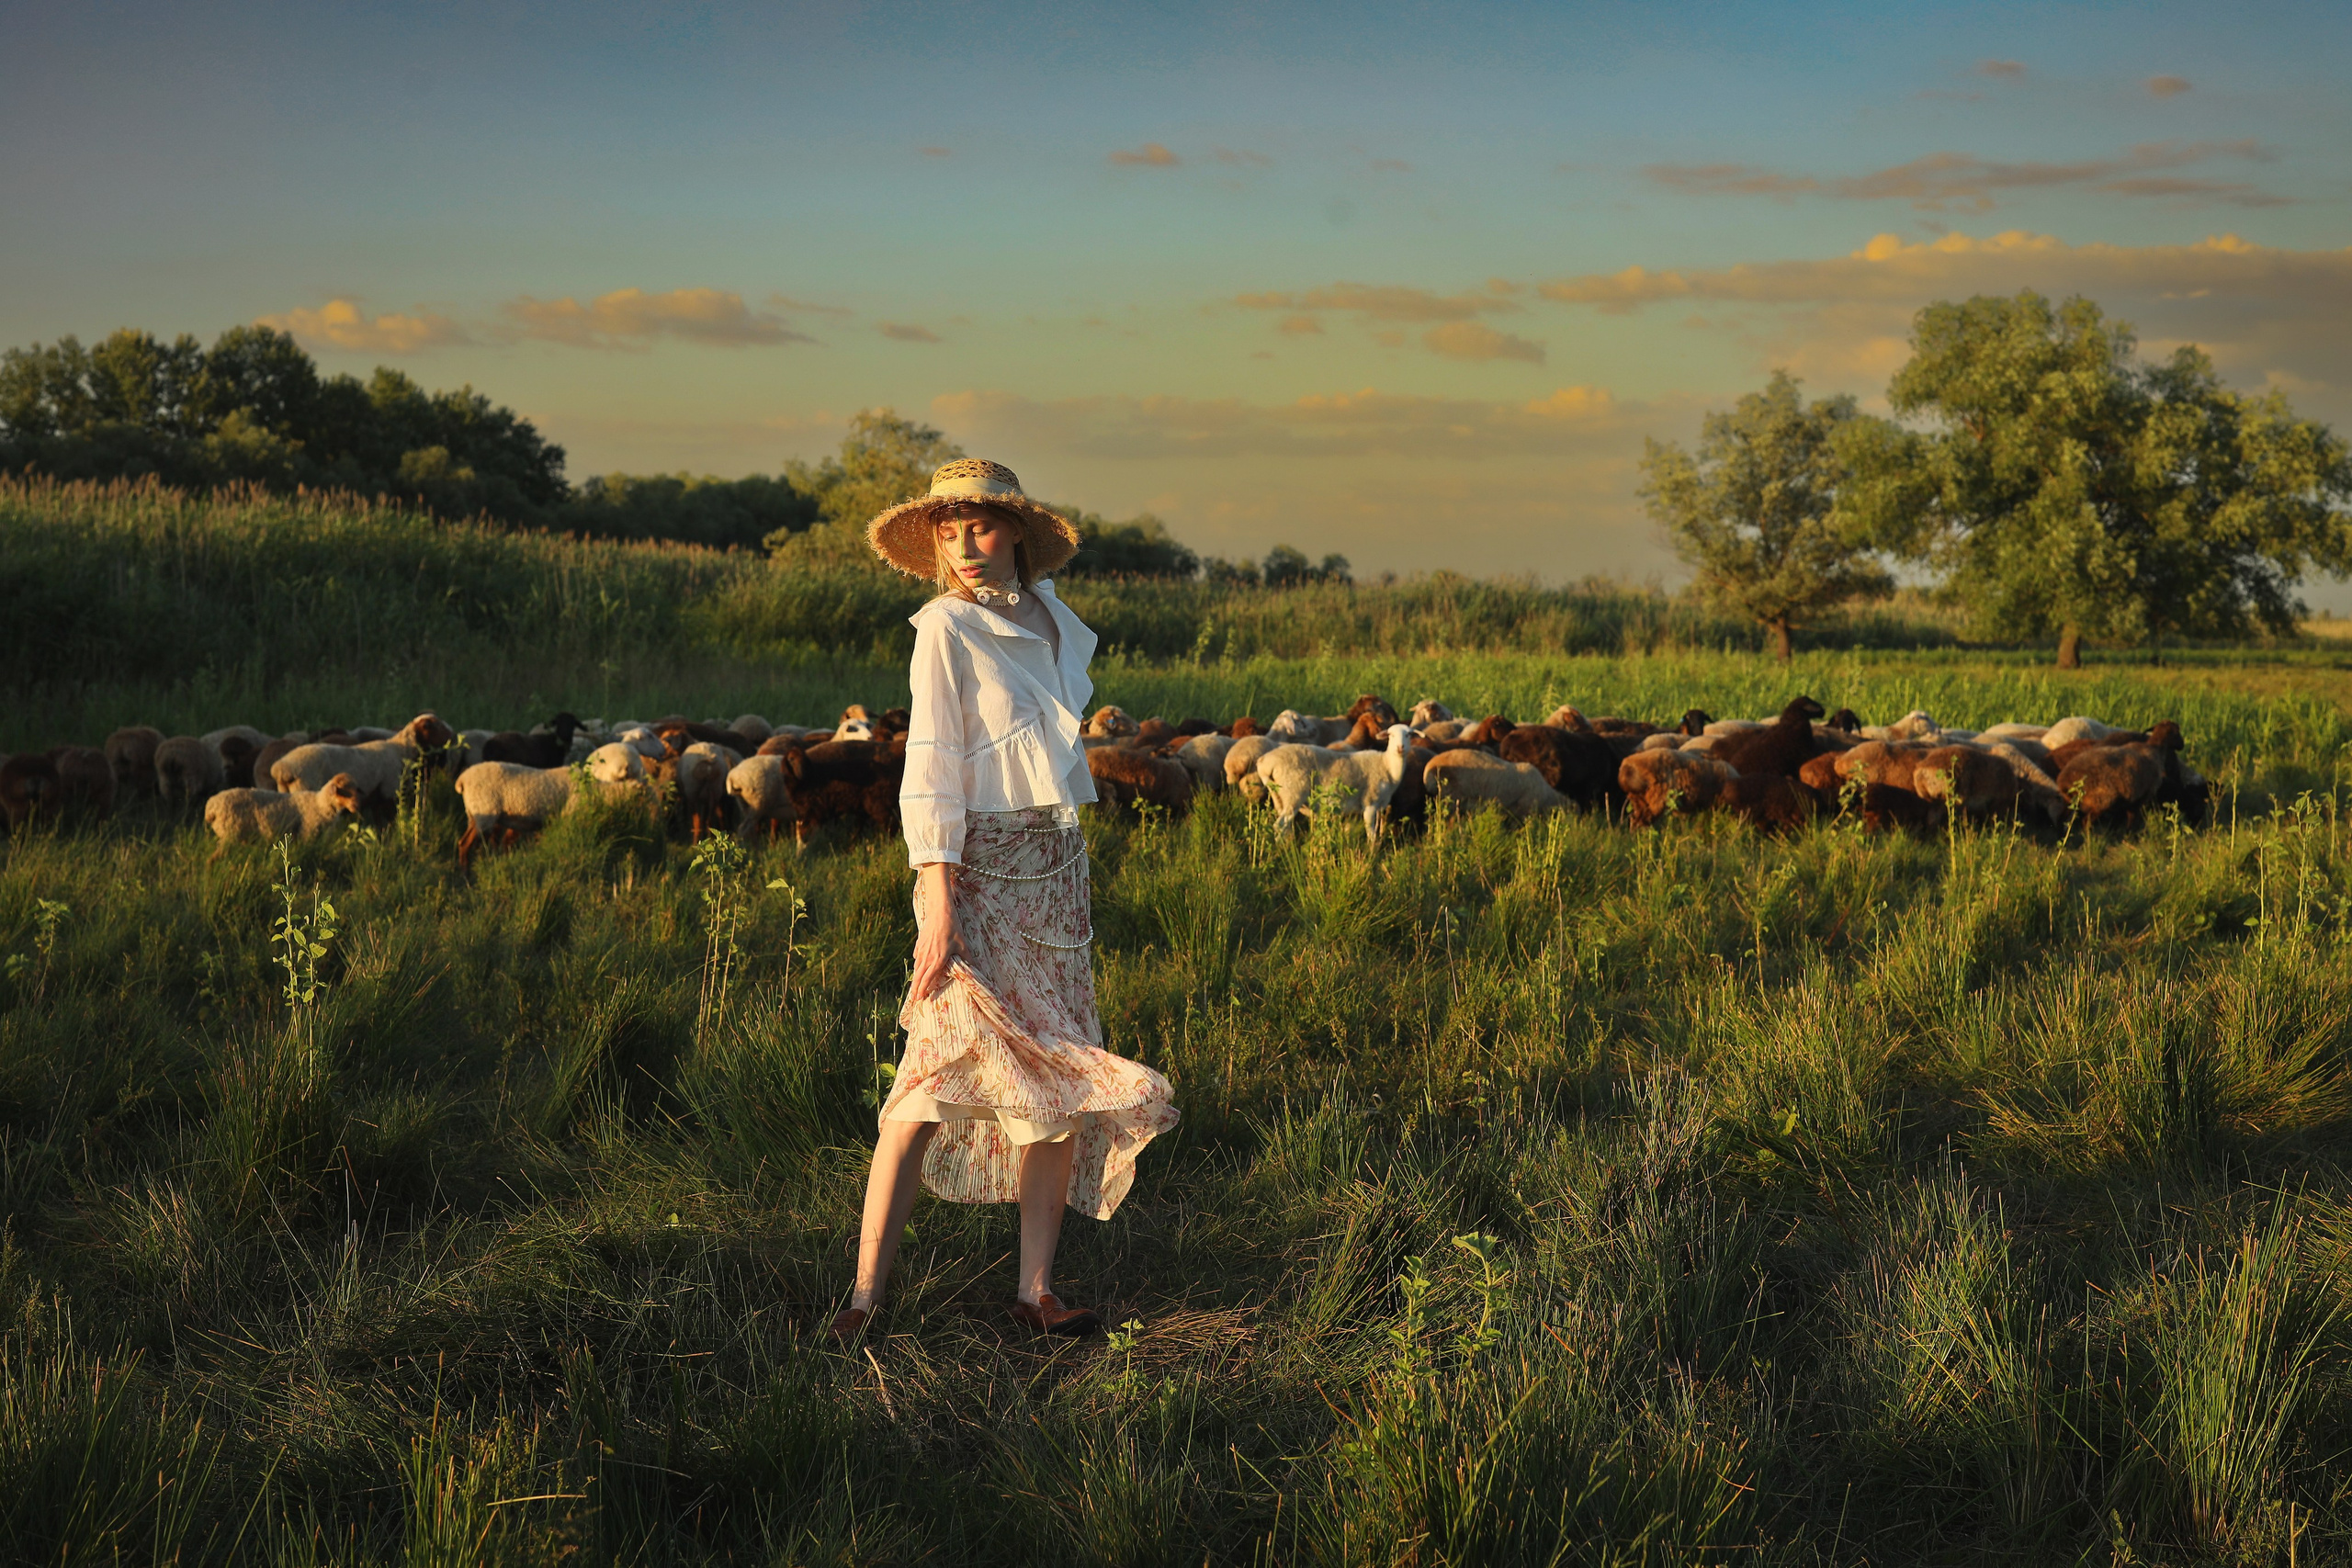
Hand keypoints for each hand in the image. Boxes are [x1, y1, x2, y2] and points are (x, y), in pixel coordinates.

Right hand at [911, 861, 965, 999]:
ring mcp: (922, 950)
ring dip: (915, 978)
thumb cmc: (953, 927)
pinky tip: (918, 965)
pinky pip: (917, 957)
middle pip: (919, 976)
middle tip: (914, 999)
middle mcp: (927, 956)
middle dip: (916, 988)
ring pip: (917, 967)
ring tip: (914, 986)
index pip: (929, 978)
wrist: (940, 911)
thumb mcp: (963, 944)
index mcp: (938, 959)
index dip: (924, 989)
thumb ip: (967, 958)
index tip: (920, 999)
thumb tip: (975, 968)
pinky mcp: (920, 943)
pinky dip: (917, 964)